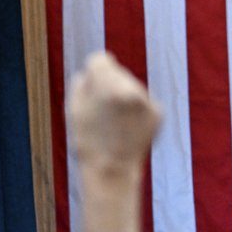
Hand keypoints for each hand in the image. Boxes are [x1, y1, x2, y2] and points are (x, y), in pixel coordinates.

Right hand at [67, 52, 159, 231]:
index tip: (92, 89)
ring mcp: (147, 100)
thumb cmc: (88, 140)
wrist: (112, 171)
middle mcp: (131, 87)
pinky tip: (128, 130)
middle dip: (109, 86)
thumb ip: (82, 81)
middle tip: (102, 113)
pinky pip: (143, 102)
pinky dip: (136, 113)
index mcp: (108, 84)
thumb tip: (93, 69)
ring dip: (123, 98)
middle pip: (117, 73)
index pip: (100, 60)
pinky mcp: (158, 112)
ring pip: (131, 87)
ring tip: (115, 124)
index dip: (93, 74)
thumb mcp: (73, 108)